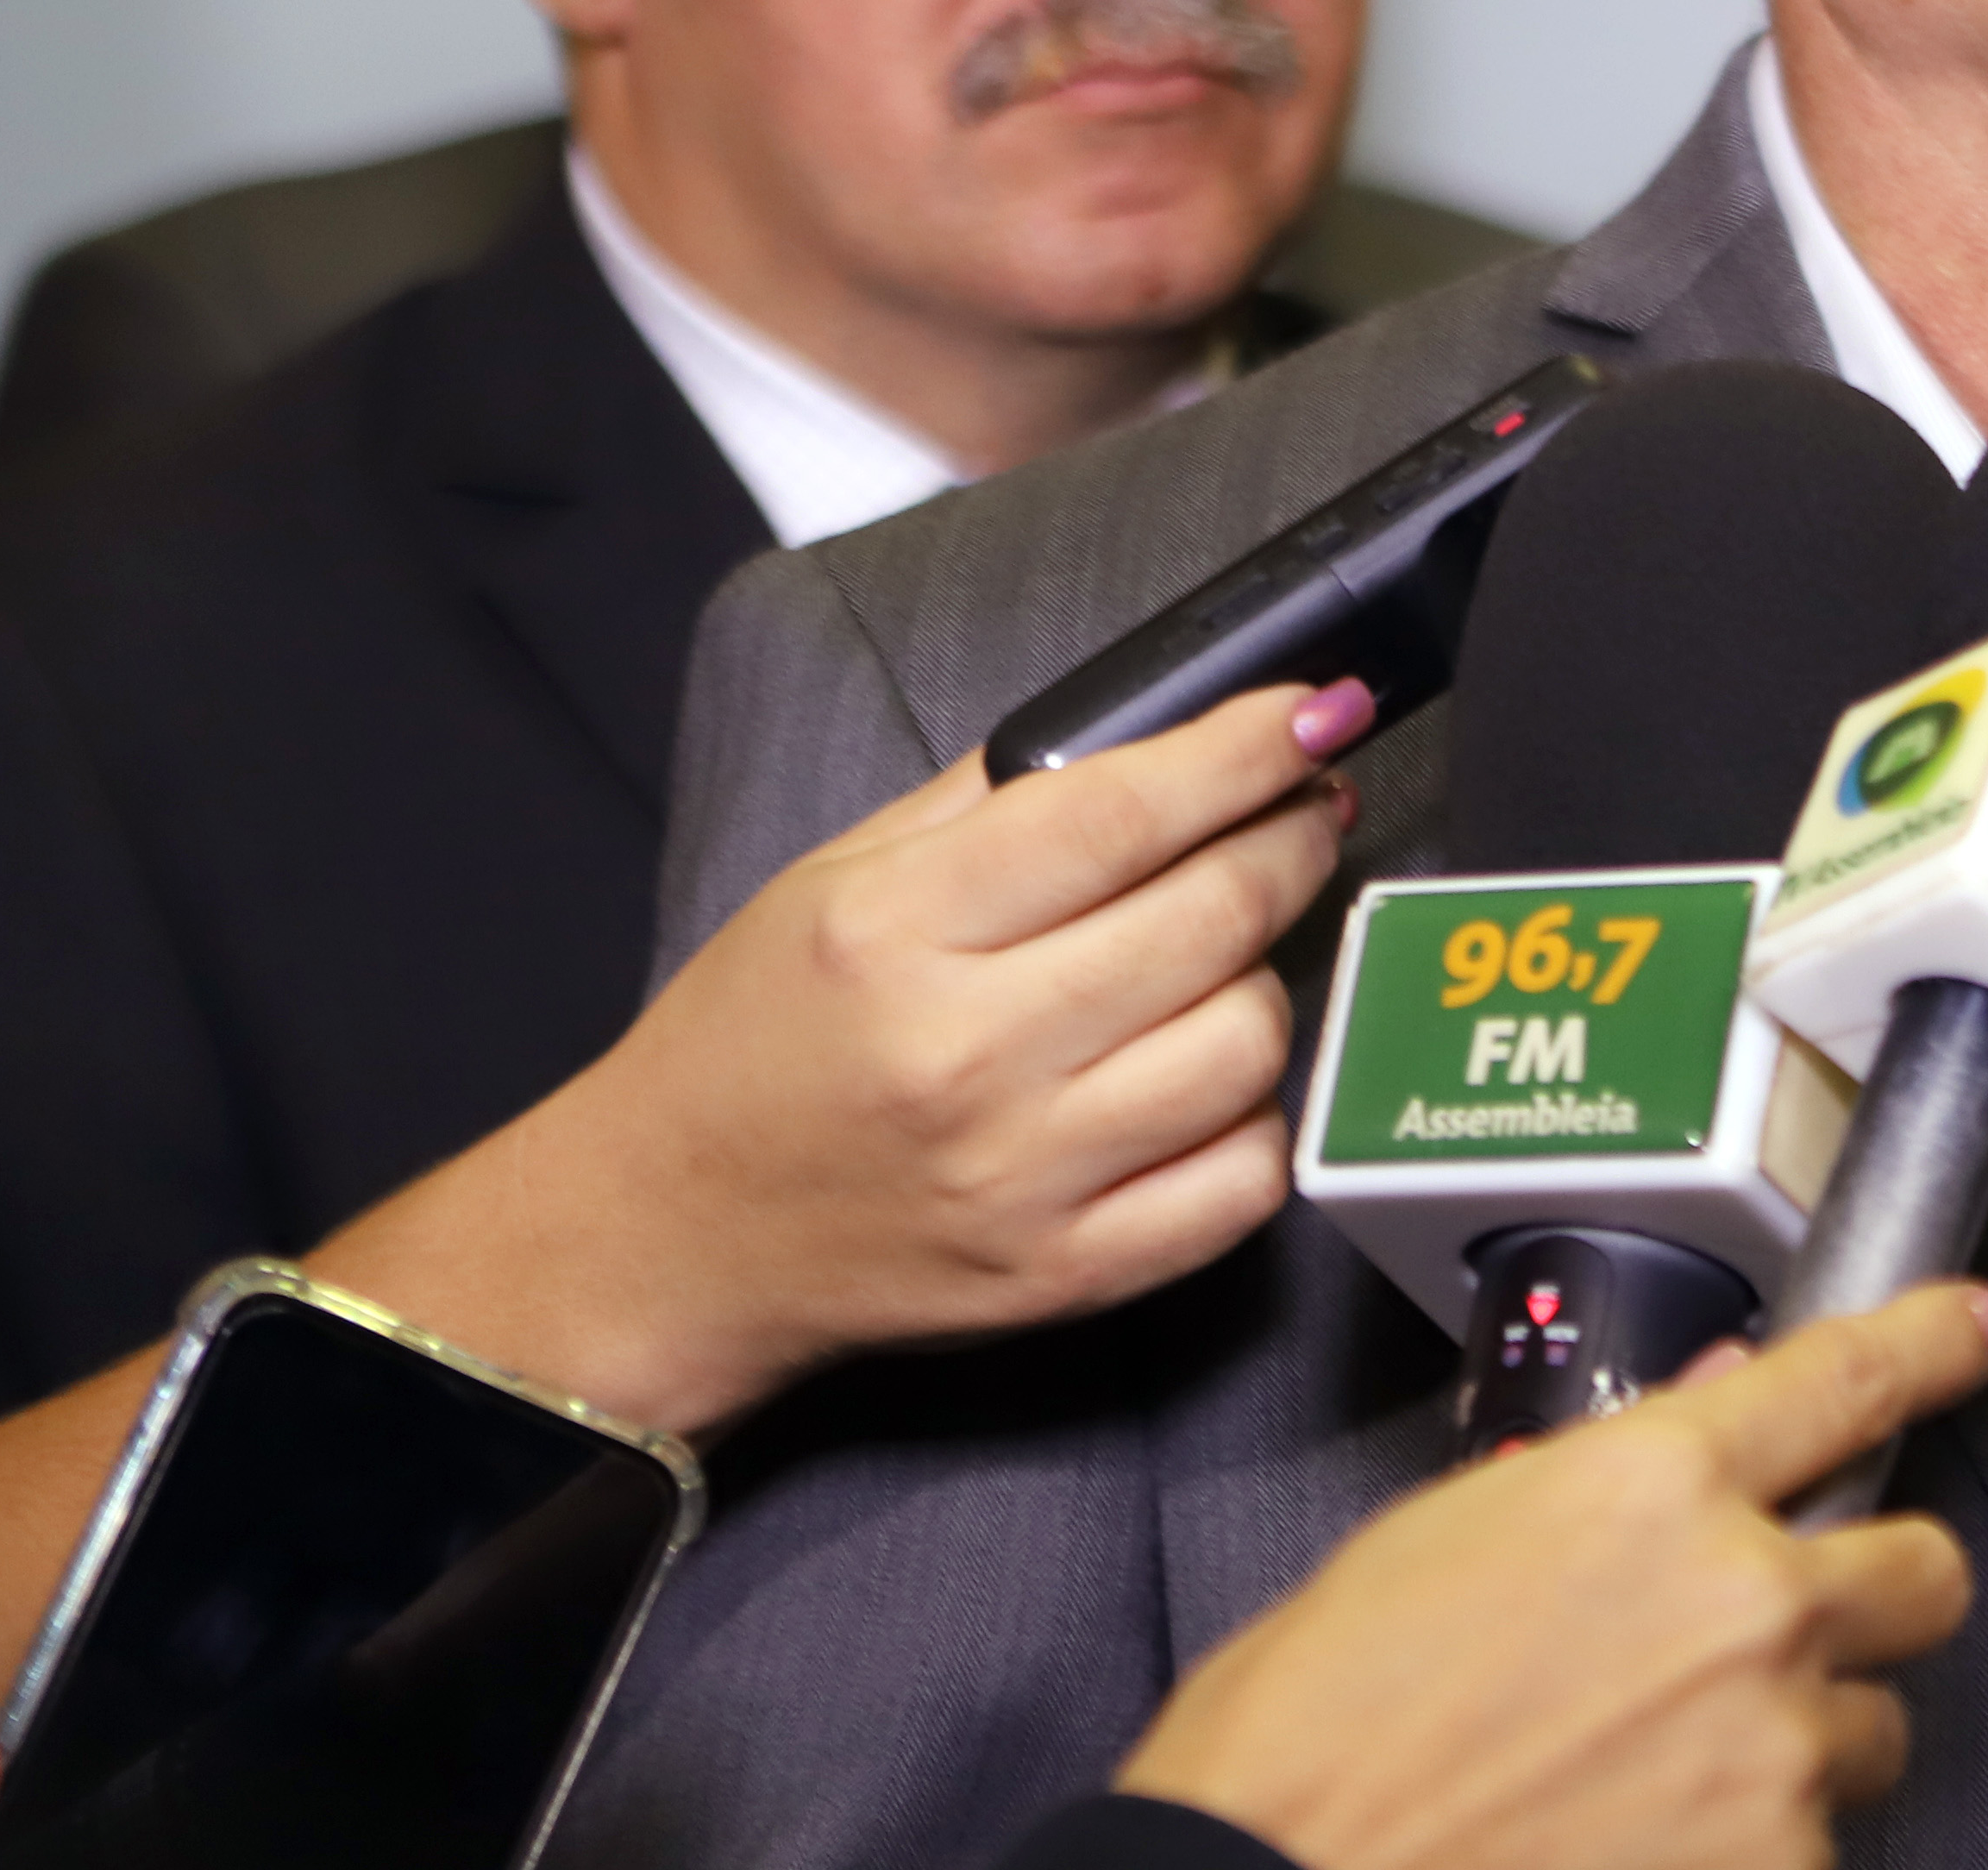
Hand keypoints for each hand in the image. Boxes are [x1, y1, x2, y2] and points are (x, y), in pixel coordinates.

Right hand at [321, 679, 1368, 1433]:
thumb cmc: (756, 1042)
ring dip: (1270, 979)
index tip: (1315, 710)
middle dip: (1291, 839)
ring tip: (1228, 955)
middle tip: (1304, 809)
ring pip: (1251, 1042)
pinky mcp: (1064, 1278)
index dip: (1247, 749)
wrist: (672, 1236)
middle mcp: (966, 1056)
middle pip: (1214, 916)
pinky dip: (1257, 1116)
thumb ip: (993, 799)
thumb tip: (1164, 735)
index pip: (1124, 813)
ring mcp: (1023, 1178)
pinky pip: (1245, 1180)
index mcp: (895, 933)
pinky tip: (1209, 1078)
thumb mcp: (835, 879)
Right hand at [1114, 1281, 1987, 1869]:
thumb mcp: (1432, 1549)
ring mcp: (1772, 1749)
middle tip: (1787, 1634)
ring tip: (1662, 1781)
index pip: (1847, 1379)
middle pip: (1922, 1570)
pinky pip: (1816, 1850)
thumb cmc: (1308, 1745)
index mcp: (1647, 1486)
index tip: (1982, 1328)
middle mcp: (1742, 1603)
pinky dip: (1751, 1853)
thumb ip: (1592, 1483)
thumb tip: (1701, 1415)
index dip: (1935, 1343)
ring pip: (1872, 1728)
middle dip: (1873, 1593)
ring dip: (1801, 1744)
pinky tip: (1641, 1851)